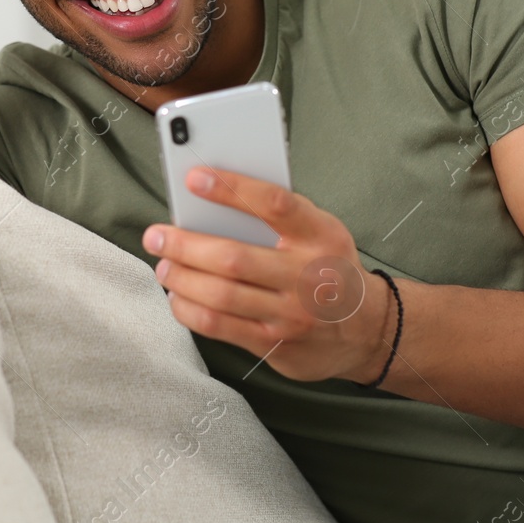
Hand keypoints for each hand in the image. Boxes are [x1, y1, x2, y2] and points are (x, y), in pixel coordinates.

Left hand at [142, 167, 396, 383]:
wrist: (368, 329)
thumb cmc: (328, 266)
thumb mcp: (320, 231)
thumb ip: (278, 215)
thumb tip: (211, 200)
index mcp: (320, 235)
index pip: (274, 204)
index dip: (231, 188)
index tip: (194, 177)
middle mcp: (307, 276)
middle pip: (233, 258)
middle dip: (185, 245)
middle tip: (156, 236)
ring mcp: (291, 315)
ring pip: (221, 296)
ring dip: (181, 279)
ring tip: (164, 266)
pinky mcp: (276, 345)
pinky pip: (220, 327)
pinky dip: (189, 310)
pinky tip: (177, 297)